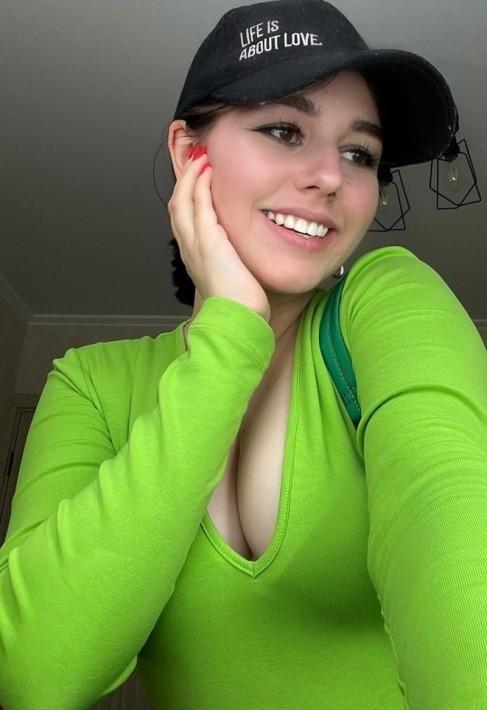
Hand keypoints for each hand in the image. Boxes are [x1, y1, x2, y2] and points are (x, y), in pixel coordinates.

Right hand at [167, 147, 270, 322]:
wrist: (239, 318)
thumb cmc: (240, 304)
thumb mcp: (232, 276)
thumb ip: (231, 259)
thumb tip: (240, 252)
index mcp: (194, 256)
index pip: (183, 218)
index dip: (187, 195)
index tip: (196, 178)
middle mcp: (189, 248)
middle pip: (176, 205)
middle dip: (183, 180)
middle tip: (195, 160)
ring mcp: (195, 244)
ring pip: (182, 202)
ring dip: (190, 177)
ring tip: (200, 159)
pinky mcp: (208, 241)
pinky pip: (199, 206)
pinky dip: (201, 186)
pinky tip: (208, 172)